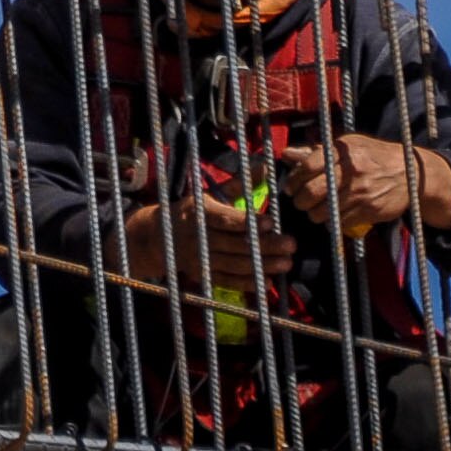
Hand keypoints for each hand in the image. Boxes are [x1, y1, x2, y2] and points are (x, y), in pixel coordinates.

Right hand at [126, 188, 295, 285]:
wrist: (160, 237)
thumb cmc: (193, 211)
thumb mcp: (210, 194)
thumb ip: (239, 183)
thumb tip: (266, 167)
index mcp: (200, 212)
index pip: (226, 219)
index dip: (249, 222)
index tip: (272, 222)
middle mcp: (198, 236)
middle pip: (235, 244)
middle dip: (266, 245)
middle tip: (291, 244)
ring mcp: (199, 259)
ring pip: (235, 264)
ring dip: (262, 265)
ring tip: (286, 263)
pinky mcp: (202, 275)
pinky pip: (228, 281)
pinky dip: (248, 283)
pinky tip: (267, 280)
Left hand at [279, 133, 450, 234]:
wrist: (410, 172)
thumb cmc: (374, 156)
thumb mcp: (348, 145)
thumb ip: (316, 151)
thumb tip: (287, 154)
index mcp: (342, 152)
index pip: (306, 167)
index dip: (293, 179)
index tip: (290, 186)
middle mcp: (350, 172)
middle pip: (310, 193)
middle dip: (299, 200)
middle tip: (300, 201)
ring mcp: (360, 193)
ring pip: (322, 212)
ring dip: (313, 214)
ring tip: (316, 209)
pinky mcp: (369, 211)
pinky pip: (339, 222)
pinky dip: (332, 221)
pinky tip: (334, 214)